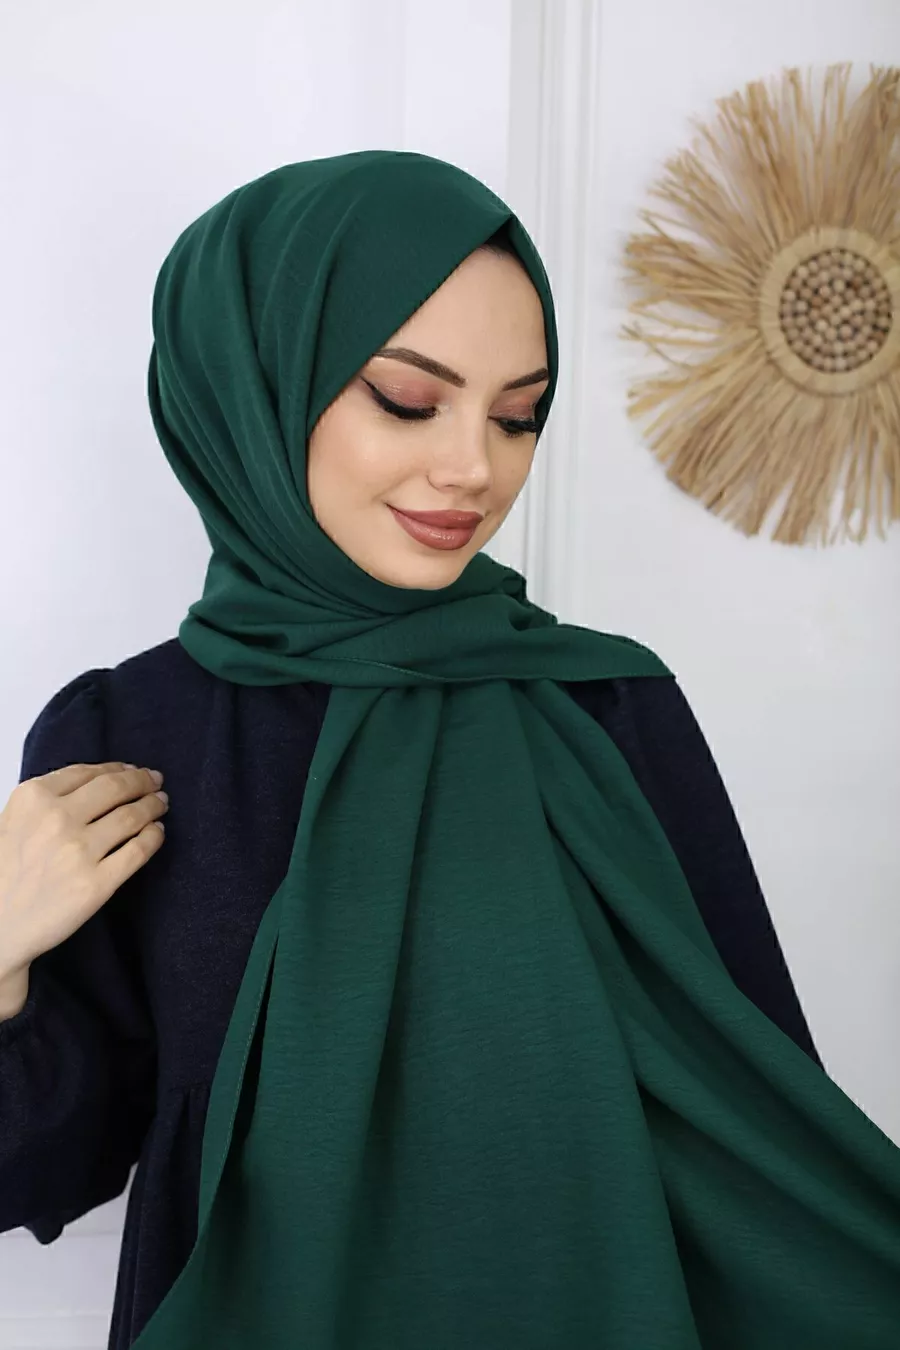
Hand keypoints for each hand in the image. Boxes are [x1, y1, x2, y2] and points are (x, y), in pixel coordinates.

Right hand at [0, 762, 168, 983]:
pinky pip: (138, 850)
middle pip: (116, 788)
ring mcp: (78, 851)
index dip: (119, 769)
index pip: (90, 772)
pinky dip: (154, 837)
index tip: (134, 771)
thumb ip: (50, 797)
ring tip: (161, 803)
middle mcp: (56, 819)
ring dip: (153, 805)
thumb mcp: (15, 820)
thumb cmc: (7, 872)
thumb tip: (104, 778)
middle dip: (142, 781)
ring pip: (132, 816)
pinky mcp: (96, 883)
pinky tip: (156, 832)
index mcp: (33, 798)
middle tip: (156, 782)